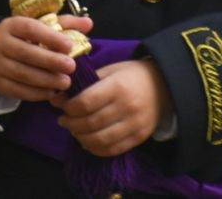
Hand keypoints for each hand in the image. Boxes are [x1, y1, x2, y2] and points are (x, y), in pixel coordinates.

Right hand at [0, 15, 93, 102]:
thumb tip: (88, 23)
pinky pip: (17, 90)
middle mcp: (0, 43)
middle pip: (26, 53)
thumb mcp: (41, 26)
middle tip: (71, 67)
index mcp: (12, 25)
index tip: (69, 46)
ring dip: (46, 80)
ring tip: (65, 83)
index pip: (31, 29)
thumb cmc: (25, 38)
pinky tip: (51, 92)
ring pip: (22, 74)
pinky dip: (36, 93)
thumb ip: (65, 24)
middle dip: (51, 62)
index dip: (50, 37)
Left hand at [53, 59, 169, 157]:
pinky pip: (113, 150)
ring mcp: (135, 124)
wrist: (164, 85)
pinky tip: (87, 142)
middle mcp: (127, 107)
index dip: (69, 108)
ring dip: (81, 138)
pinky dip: (96, 149)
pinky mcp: (139, 137)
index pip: (86, 103)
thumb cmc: (131, 75)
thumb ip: (85, 84)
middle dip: (71, 124)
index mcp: (118, 86)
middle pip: (91, 123)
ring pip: (100, 140)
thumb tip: (57, 98)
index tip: (62, 106)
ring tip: (74, 131)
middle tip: (63, 121)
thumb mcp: (110, 71)